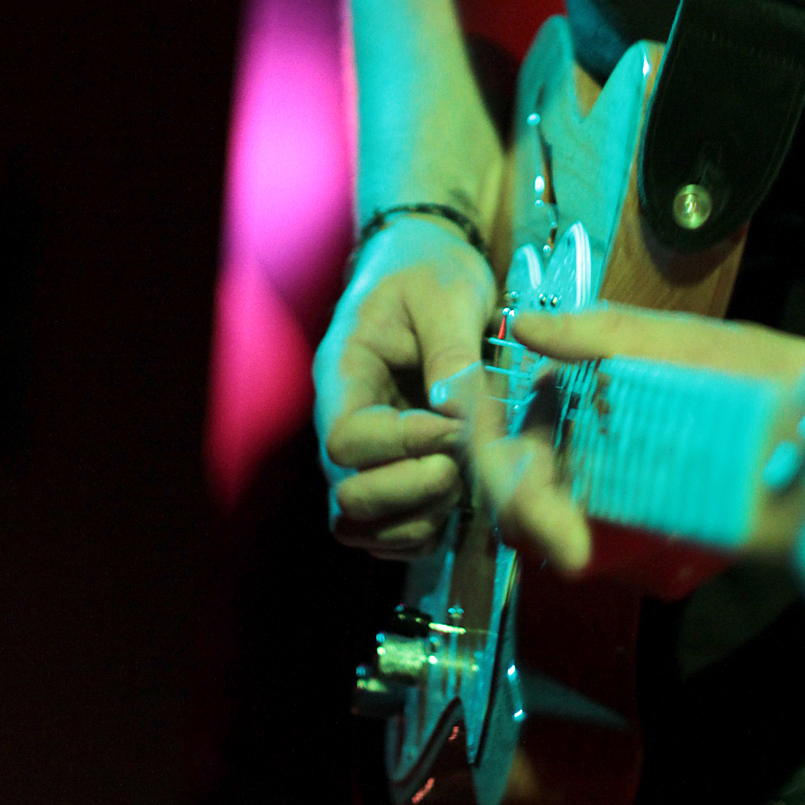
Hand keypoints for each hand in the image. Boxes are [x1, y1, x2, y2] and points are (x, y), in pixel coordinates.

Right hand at [313, 215, 497, 557]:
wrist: (425, 269)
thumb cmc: (431, 273)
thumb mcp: (447, 294)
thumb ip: (451, 350)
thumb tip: (456, 413)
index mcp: (344, 374)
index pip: (348, 439)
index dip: (404, 444)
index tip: (456, 425)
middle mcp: (342, 423)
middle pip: (348, 497)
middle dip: (413, 489)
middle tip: (461, 460)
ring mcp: (362, 456)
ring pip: (361, 527)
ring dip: (418, 518)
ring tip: (462, 479)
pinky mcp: (389, 474)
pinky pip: (388, 535)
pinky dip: (424, 532)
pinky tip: (459, 497)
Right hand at [459, 302, 804, 576]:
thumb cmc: (765, 374)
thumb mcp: (685, 345)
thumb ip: (606, 333)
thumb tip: (523, 323)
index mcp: (595, 381)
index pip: (521, 418)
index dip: (506, 455)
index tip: (522, 486)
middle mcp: (595, 431)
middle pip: (522, 472)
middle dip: (523, 504)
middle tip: (565, 543)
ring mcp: (618, 481)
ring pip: (546, 508)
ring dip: (541, 527)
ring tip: (578, 552)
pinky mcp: (648, 524)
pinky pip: (589, 536)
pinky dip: (569, 545)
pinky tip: (583, 555)